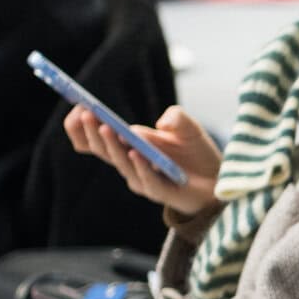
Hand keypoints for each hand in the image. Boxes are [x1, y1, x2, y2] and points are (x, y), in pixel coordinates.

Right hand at [64, 104, 221, 216]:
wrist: (220, 180)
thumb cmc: (197, 153)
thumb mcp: (188, 127)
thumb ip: (176, 117)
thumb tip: (162, 123)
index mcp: (127, 148)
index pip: (94, 140)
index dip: (81, 126)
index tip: (78, 106)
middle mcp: (130, 164)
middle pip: (101, 150)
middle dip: (91, 131)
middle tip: (85, 113)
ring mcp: (143, 179)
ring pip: (121, 163)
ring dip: (112, 145)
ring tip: (106, 126)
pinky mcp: (162, 192)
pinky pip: (147, 180)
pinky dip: (140, 166)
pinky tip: (136, 153)